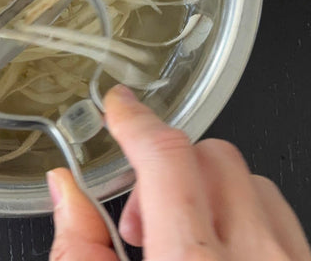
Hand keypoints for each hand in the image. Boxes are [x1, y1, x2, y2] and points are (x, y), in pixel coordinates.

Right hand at [47, 85, 310, 259]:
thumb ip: (78, 249)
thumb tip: (65, 189)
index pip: (166, 157)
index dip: (135, 120)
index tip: (120, 104)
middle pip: (213, 156)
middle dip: (170, 168)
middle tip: (142, 217)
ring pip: (254, 182)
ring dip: (211, 192)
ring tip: (184, 243)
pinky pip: (283, 220)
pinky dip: (246, 219)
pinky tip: (223, 257)